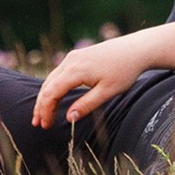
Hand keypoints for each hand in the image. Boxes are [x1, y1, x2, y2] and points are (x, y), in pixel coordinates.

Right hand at [31, 39, 145, 129]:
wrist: (136, 49)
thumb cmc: (124, 71)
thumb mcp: (107, 92)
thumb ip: (86, 105)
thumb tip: (68, 118)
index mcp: (75, 70)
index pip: (51, 93)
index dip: (45, 110)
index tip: (45, 125)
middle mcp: (70, 61)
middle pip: (47, 85)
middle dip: (41, 105)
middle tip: (38, 124)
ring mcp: (73, 56)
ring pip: (52, 78)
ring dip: (46, 96)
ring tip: (43, 114)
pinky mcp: (78, 56)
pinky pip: (59, 73)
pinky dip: (53, 86)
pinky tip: (54, 97)